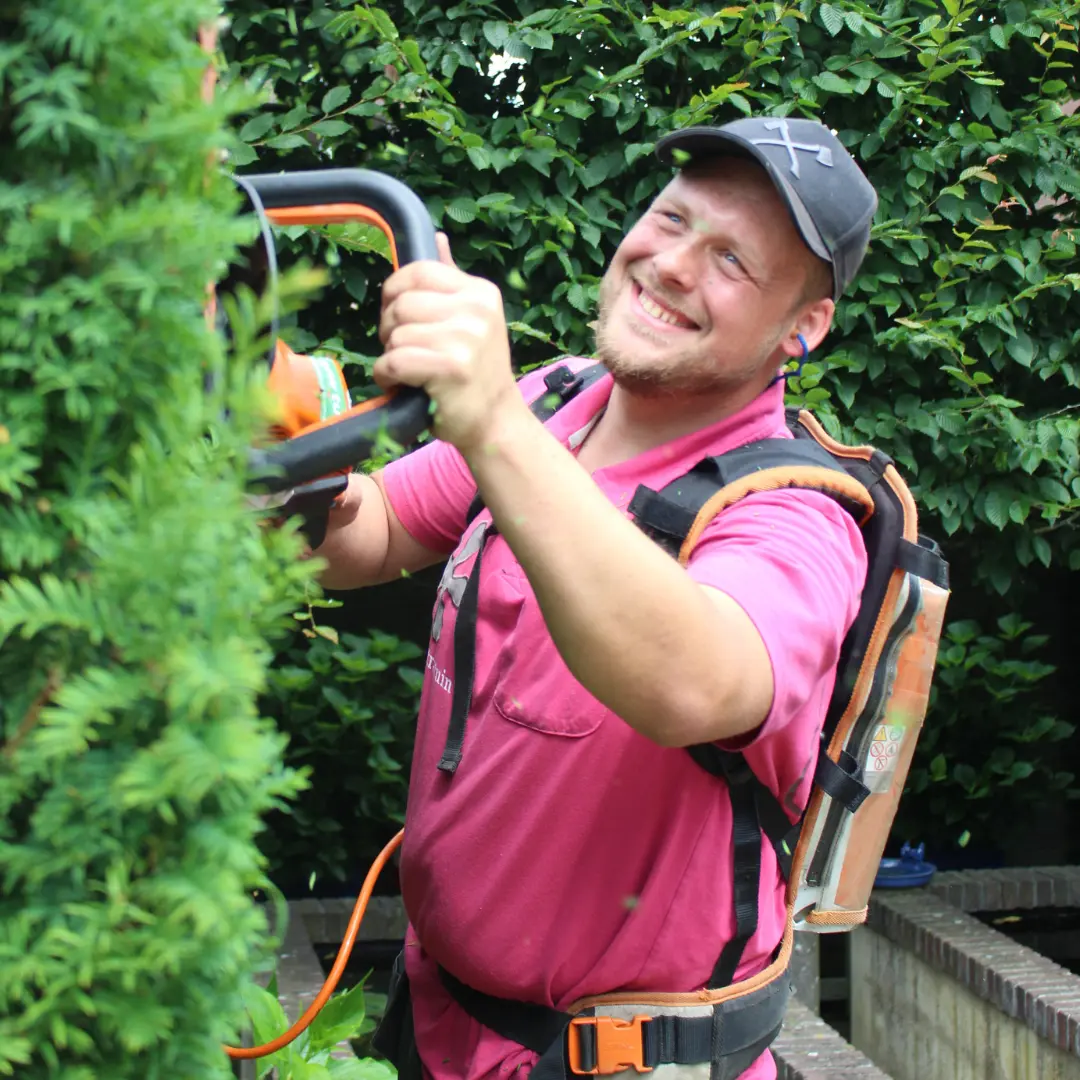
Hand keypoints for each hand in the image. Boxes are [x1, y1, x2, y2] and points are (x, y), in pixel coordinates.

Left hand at [374, 234, 523, 452]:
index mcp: (480, 292)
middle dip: (390, 330)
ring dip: (389, 357)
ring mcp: (467, 339)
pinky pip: (394, 360)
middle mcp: (477, 310)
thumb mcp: (471, 320)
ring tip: (409, 372)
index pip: (417, 271)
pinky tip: (401, 385)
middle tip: (406, 352)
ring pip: (396, 335)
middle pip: (401, 303)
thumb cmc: (474, 374)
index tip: (400, 318)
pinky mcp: (452, 368)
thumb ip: (451, 281)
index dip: (395, 293)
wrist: (494, 423)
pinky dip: (387, 376)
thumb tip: (437, 237)